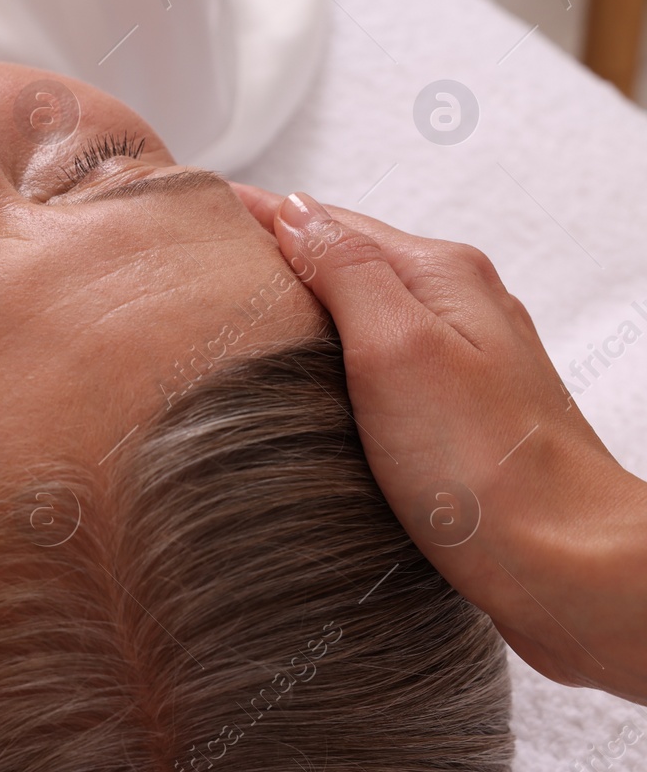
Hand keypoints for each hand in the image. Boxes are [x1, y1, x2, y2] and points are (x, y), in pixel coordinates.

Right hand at [235, 184, 646, 705]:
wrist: (568, 565)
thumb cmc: (489, 466)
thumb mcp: (397, 348)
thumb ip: (345, 272)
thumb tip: (296, 211)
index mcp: (441, 275)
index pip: (329, 220)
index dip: (262, 214)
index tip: (202, 206)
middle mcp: (458, 305)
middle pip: (348, 258)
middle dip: (278, 253)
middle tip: (203, 256)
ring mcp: (461, 360)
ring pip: (362, 311)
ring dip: (303, 305)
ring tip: (238, 311)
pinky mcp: (454, 413)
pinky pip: (377, 361)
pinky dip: (331, 354)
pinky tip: (302, 379)